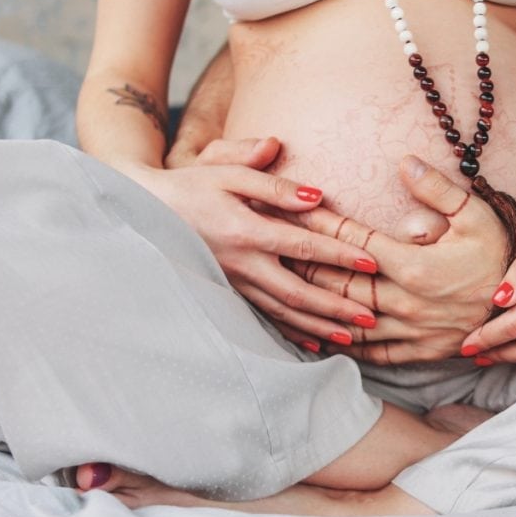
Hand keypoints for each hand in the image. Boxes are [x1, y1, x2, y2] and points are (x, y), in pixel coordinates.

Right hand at [118, 138, 378, 344]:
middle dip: (335, 306)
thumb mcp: (227, 171)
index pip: (301, 246)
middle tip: (372, 317)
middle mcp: (240, 264)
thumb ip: (272, 184)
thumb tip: (316, 194)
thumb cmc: (192, 185)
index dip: (338, 254)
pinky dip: (289, 334)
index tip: (371, 262)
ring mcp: (232, 284)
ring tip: (352, 338)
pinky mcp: (227, 295)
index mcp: (245, 231)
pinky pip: (263, 320)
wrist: (143, 212)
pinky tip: (314, 345)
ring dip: (317, 326)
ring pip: (281, 312)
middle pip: (296, 292)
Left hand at [284, 156, 508, 363]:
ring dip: (311, 301)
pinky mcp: (416, 352)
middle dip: (302, 259)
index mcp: (415, 265)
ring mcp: (409, 331)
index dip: (321, 220)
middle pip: (338, 280)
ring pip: (345, 317)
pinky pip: (368, 352)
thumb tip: (405, 163)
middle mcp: (405, 301)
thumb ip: (438, 190)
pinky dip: (338, 342)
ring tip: (279, 286)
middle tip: (269, 241)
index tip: (294, 204)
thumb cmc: (499, 255)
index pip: (354, 240)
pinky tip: (315, 332)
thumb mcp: (477, 215)